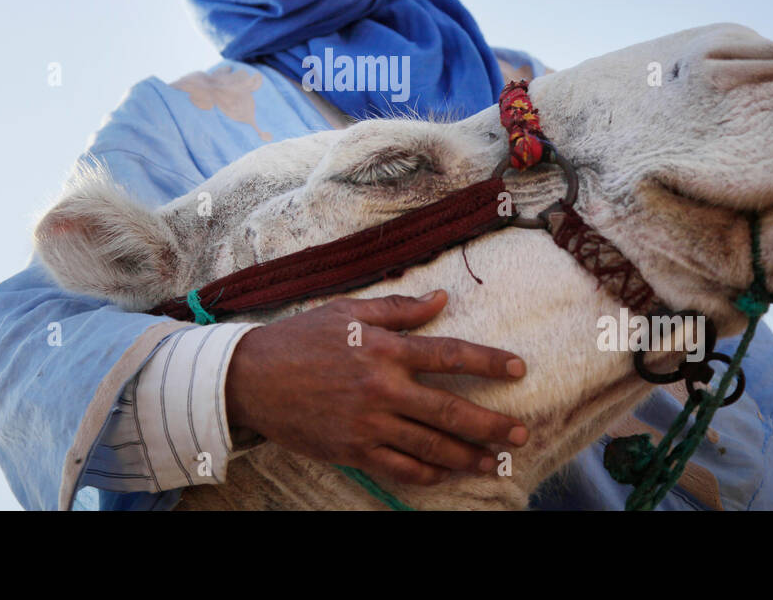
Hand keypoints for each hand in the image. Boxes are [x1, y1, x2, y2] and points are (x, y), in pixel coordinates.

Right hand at [224, 289, 528, 485]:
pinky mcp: (353, 450)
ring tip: (495, 461)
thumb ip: (398, 308)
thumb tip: (441, 299)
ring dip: (469, 456)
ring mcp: (368, 424)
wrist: (252, 378)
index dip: (489, 361)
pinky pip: (400, 468)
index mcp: (384, 349)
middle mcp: (383, 389)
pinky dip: (428, 473)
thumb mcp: (347, 311)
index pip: (450, 355)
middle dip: (492, 424)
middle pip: (450, 410)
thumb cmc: (300, 338)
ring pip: (431, 446)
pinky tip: (447, 473)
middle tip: (521, 432)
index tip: (519, 368)